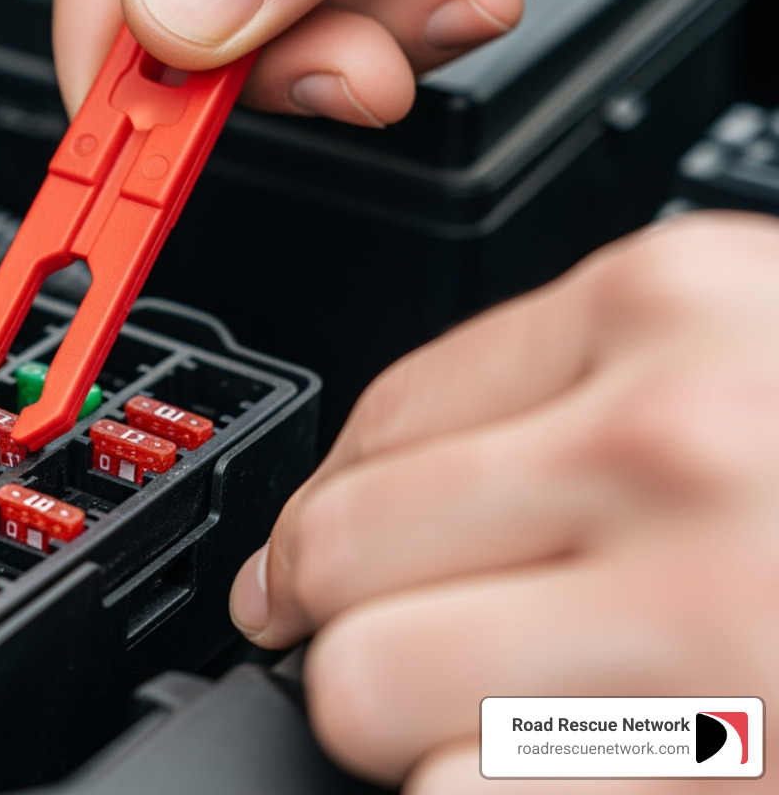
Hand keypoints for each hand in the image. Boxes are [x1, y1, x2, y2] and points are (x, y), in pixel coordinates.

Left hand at [228, 212, 778, 790]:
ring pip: (362, 683)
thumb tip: (371, 492)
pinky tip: (568, 773)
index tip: (312, 557)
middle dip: (342, 615)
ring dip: (409, 720)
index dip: (325, 506)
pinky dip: (475, 789)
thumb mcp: (752, 359)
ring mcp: (692, 606)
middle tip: (412, 646)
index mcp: (666, 302)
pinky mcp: (708, 770)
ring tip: (505, 717)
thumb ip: (579, 386)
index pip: (384, 410)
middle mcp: (669, 437)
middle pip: (335, 546)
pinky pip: (455, 793)